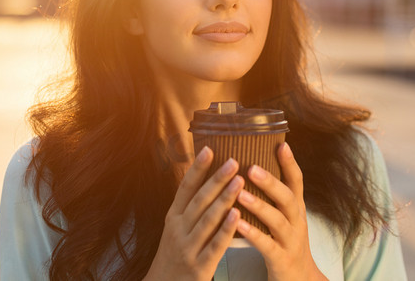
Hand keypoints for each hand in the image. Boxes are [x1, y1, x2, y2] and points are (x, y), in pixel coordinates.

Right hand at [145, 146, 243, 280]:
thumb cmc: (174, 254)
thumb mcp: (176, 228)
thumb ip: (190, 207)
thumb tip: (207, 180)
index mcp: (173, 217)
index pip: (185, 188)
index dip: (197, 168)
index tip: (208, 148)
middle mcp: (178, 229)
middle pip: (199, 200)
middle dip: (216, 179)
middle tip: (234, 161)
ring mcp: (187, 247)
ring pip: (207, 219)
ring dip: (224, 198)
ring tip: (240, 180)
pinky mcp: (199, 266)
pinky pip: (214, 245)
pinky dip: (226, 230)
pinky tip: (237, 215)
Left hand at [235, 142, 328, 280]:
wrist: (299, 279)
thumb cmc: (284, 241)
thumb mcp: (285, 216)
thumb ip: (273, 195)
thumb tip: (254, 164)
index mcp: (295, 208)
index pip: (297, 181)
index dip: (290, 163)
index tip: (280, 144)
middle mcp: (297, 221)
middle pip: (288, 198)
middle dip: (271, 182)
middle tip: (251, 168)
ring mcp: (291, 241)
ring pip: (278, 221)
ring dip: (259, 206)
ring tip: (240, 194)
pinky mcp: (282, 259)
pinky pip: (268, 246)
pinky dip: (254, 234)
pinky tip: (239, 225)